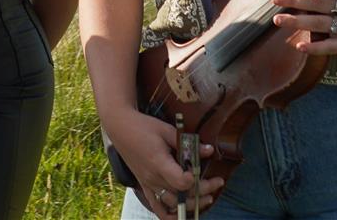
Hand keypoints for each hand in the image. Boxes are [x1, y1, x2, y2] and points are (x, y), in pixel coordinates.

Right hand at [104, 107, 220, 219]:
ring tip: (206, 197)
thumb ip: (187, 143)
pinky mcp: (145, 185)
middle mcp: (153, 177)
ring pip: (173, 204)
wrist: (120, 127)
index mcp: (158, 162)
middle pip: (182, 195)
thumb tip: (209, 150)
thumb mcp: (166, 130)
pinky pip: (157, 207)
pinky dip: (170, 215)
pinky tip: (182, 213)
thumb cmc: (143, 126)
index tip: (201, 171)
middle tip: (217, 183)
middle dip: (203, 191)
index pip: (180, 181)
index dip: (194, 180)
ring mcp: (148, 184)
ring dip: (191, 204)